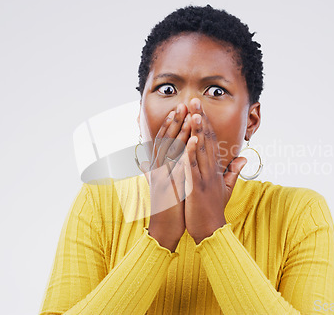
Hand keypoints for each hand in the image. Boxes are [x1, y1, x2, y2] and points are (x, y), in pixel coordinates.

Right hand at [140, 104, 190, 251]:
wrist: (164, 230)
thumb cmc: (166, 208)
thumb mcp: (158, 187)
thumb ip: (151, 172)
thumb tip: (142, 162)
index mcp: (159, 168)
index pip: (164, 141)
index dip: (170, 125)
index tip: (178, 109)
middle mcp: (159, 170)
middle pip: (166, 141)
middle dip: (175, 122)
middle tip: (183, 104)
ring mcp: (163, 178)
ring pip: (171, 150)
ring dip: (179, 132)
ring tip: (187, 115)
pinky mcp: (169, 187)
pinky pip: (178, 167)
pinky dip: (184, 153)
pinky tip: (191, 141)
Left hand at [183, 99, 246, 243]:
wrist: (211, 232)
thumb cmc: (213, 210)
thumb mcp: (225, 188)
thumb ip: (234, 171)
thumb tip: (244, 157)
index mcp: (214, 169)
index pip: (211, 142)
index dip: (205, 124)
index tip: (199, 108)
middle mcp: (211, 171)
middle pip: (206, 141)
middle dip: (201, 120)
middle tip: (195, 100)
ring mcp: (204, 179)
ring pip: (201, 151)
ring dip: (197, 132)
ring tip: (194, 114)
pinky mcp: (196, 189)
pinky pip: (193, 169)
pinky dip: (191, 155)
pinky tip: (189, 141)